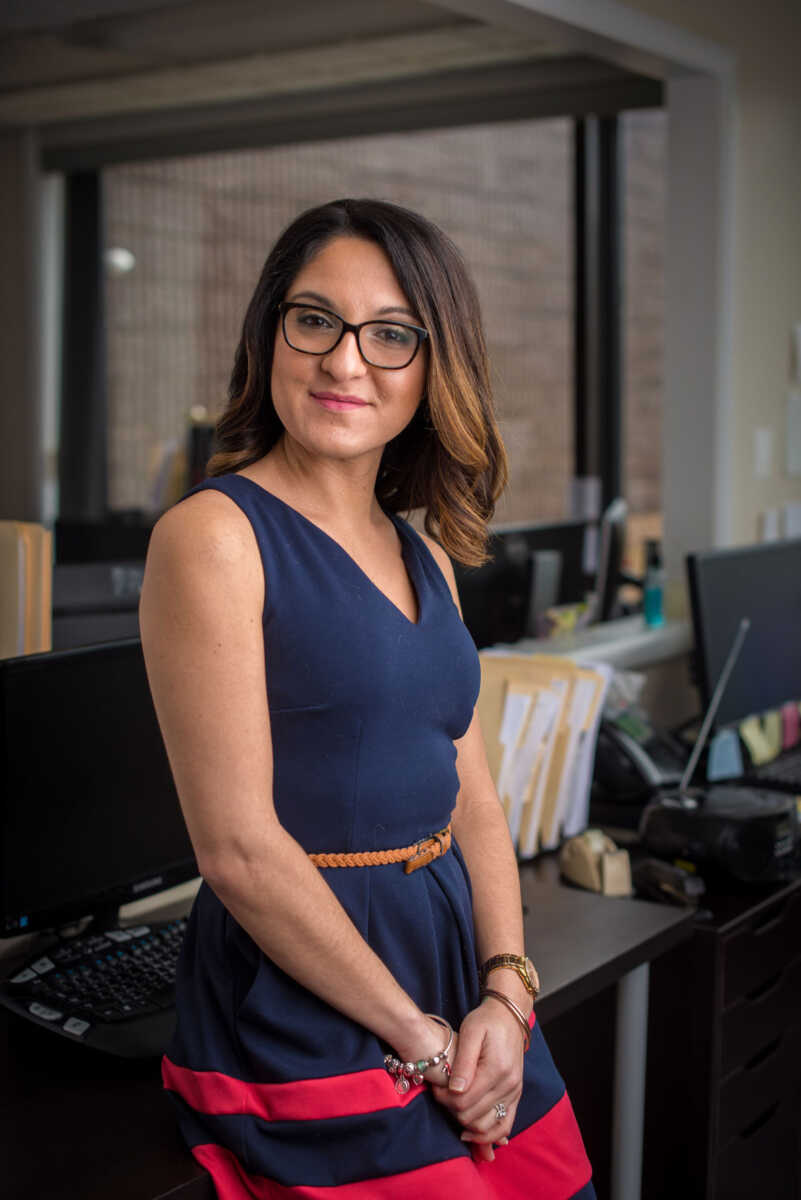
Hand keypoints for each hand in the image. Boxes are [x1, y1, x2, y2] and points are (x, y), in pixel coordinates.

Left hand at [429, 996, 526, 1161]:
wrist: (509, 1017)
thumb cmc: (486, 1021)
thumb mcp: (471, 1031)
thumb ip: (464, 1062)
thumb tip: (456, 1090)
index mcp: (496, 1069)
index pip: (464, 1101)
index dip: (444, 1099)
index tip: (435, 1087)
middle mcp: (509, 1085)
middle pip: (472, 1116)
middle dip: (451, 1109)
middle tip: (442, 1093)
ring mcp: (514, 1092)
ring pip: (486, 1126)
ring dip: (466, 1123)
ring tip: (454, 1106)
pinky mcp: (516, 1096)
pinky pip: (504, 1126)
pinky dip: (488, 1134)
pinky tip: (471, 1131)